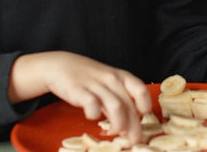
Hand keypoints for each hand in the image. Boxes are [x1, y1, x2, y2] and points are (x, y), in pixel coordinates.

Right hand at [10, 51, 152, 141]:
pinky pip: (91, 104)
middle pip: (129, 105)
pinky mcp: (79, 90)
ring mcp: (96, 84)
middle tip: (134, 140)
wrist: (61, 66)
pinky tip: (93, 118)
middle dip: (134, 126)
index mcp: (121, 77)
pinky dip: (94, 114)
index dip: (145, 105)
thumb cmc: (88, 77)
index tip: (143, 118)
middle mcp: (111, 80)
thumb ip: (119, 102)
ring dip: (119, 123)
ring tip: (115, 132)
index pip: (141, 90)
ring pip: (116, 106)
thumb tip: (131, 125)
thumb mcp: (108, 84)